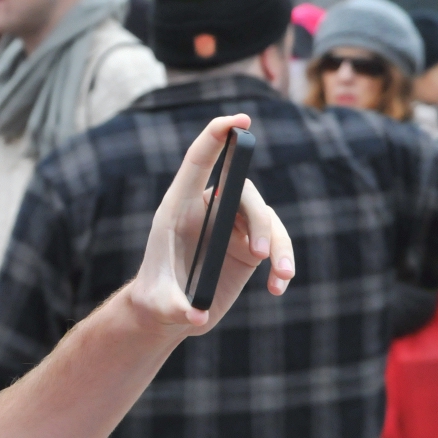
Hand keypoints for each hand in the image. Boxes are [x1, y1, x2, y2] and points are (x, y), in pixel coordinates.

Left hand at [126, 114, 293, 337]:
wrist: (169, 312)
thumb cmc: (156, 299)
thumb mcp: (160, 304)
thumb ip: (176, 308)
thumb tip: (196, 317)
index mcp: (178, 208)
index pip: (198, 161)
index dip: (217, 135)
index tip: (241, 119)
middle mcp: (207, 209)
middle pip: (243, 192)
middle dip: (258, 220)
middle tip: (261, 255)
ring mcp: (231, 226)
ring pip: (266, 218)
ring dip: (279, 244)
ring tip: (280, 275)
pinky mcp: (248, 247)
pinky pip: (276, 244)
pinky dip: (282, 264)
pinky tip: (278, 288)